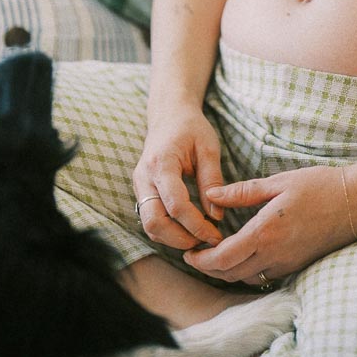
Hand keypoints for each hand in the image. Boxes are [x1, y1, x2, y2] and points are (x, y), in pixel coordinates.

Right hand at [133, 104, 225, 250]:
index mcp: (161, 164)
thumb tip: (216, 216)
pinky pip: (149, 218)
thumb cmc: (191, 128)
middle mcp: (144, 177)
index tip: (216, 235)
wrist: (169, 115)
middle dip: (180, 239)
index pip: (176, 206)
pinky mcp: (141, 191)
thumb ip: (212, 181)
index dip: (196, 225)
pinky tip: (188, 229)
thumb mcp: (208, 148)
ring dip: (173, 238)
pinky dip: (167, 230)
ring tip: (199, 238)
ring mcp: (139, 185)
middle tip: (206, 242)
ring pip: (148, 225)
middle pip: (154, 222)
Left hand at [182, 165, 354, 283]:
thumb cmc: (320, 186)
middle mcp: (275, 254)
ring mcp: (288, 263)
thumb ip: (242, 192)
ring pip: (247, 279)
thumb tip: (211, 194)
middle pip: (231, 274)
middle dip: (208, 269)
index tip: (188, 252)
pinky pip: (265, 277)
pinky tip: (243, 257)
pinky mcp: (298, 265)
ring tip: (214, 256)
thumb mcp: (279, 182)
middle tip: (194, 256)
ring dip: (227, 272)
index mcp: (265, 232)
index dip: (201, 260)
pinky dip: (247, 272)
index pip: (223, 258)